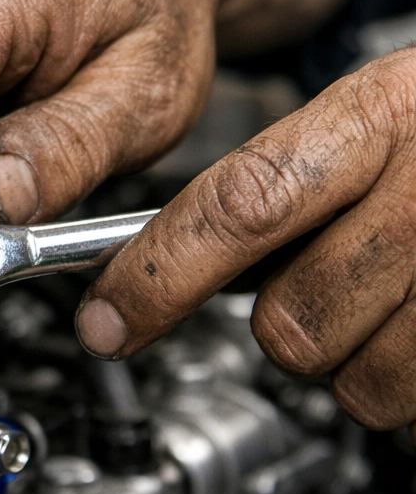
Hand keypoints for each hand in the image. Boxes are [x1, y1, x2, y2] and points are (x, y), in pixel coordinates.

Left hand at [77, 48, 415, 432]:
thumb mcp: (377, 117)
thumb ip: (282, 185)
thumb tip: (161, 260)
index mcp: (384, 112)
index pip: (239, 205)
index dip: (157, 275)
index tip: (107, 323)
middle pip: (292, 323)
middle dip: (287, 326)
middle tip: (324, 287)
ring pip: (358, 381)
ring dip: (357, 358)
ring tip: (396, 298)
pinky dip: (410, 379)